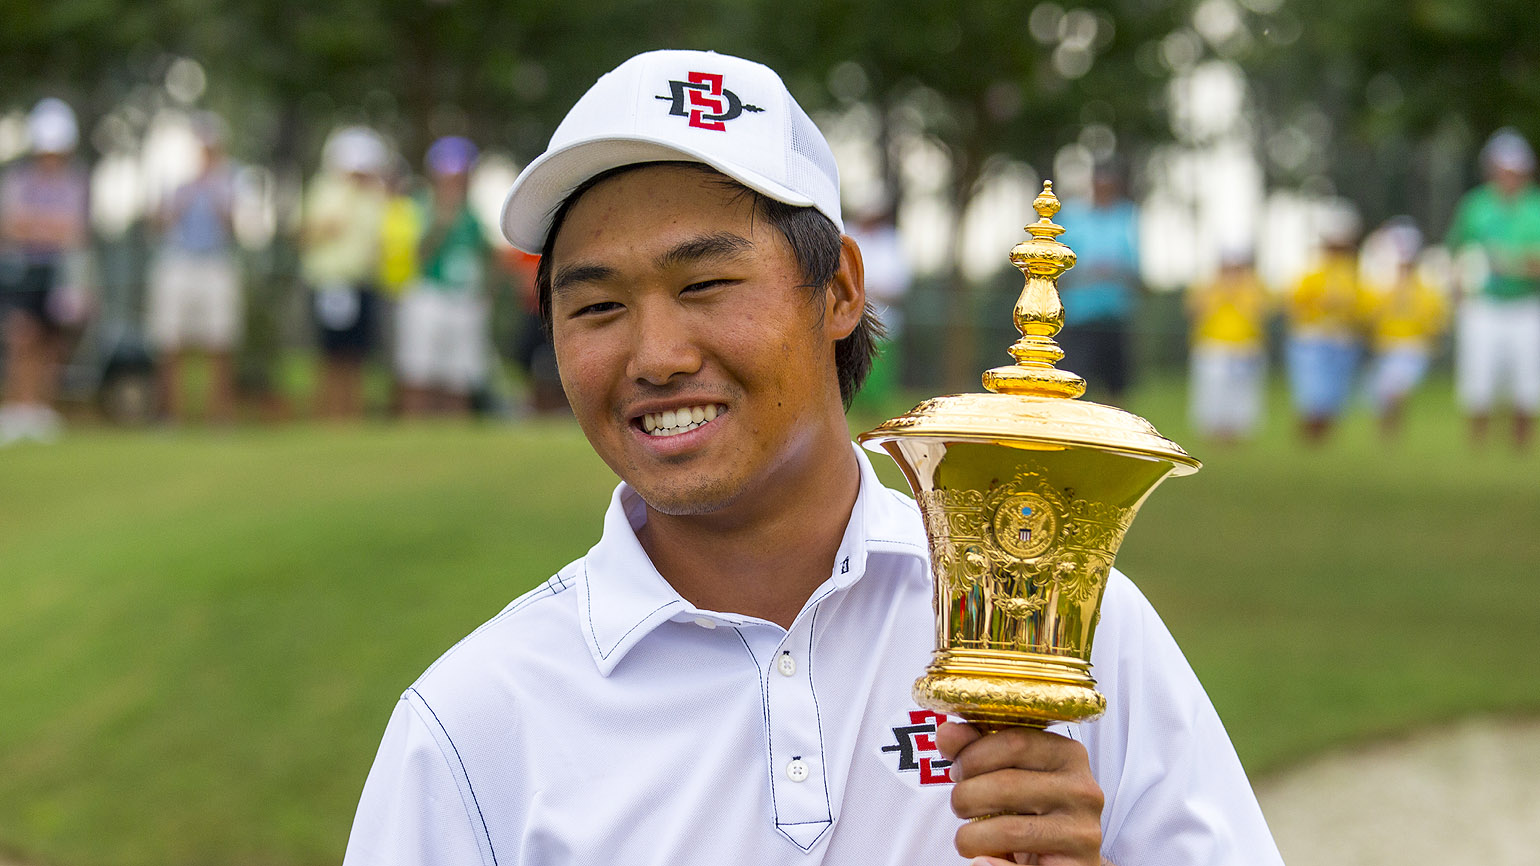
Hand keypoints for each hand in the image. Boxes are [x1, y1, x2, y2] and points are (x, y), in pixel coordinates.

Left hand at [936, 721, 1104, 865]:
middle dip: (965, 797)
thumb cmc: (1034, 812)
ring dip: (970, 837)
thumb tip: (948, 733)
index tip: (958, 769)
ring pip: (1007, 830)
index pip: (1014, 742)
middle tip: (960, 806)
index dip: (973, 755)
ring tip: (969, 838)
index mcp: (1068, 755)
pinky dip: (991, 865)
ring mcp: (1081, 833)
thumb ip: (978, 750)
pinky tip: (982, 860)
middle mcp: (1082, 791)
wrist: (1067, 859)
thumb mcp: (1009, 774)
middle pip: (1005, 785)